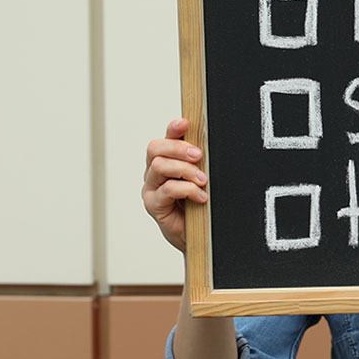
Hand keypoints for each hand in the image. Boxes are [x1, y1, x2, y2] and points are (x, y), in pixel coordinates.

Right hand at [142, 118, 207, 252]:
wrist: (196, 235)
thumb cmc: (197, 205)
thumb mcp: (199, 178)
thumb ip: (198, 162)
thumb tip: (206, 145)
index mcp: (165, 161)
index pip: (164, 139)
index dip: (173, 129)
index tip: (185, 124)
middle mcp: (154, 172)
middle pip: (156, 148)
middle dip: (179, 148)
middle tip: (199, 156)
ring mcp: (151, 188)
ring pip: (160, 166)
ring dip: (185, 170)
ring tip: (203, 180)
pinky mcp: (154, 204)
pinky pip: (167, 189)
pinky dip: (187, 190)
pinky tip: (201, 196)